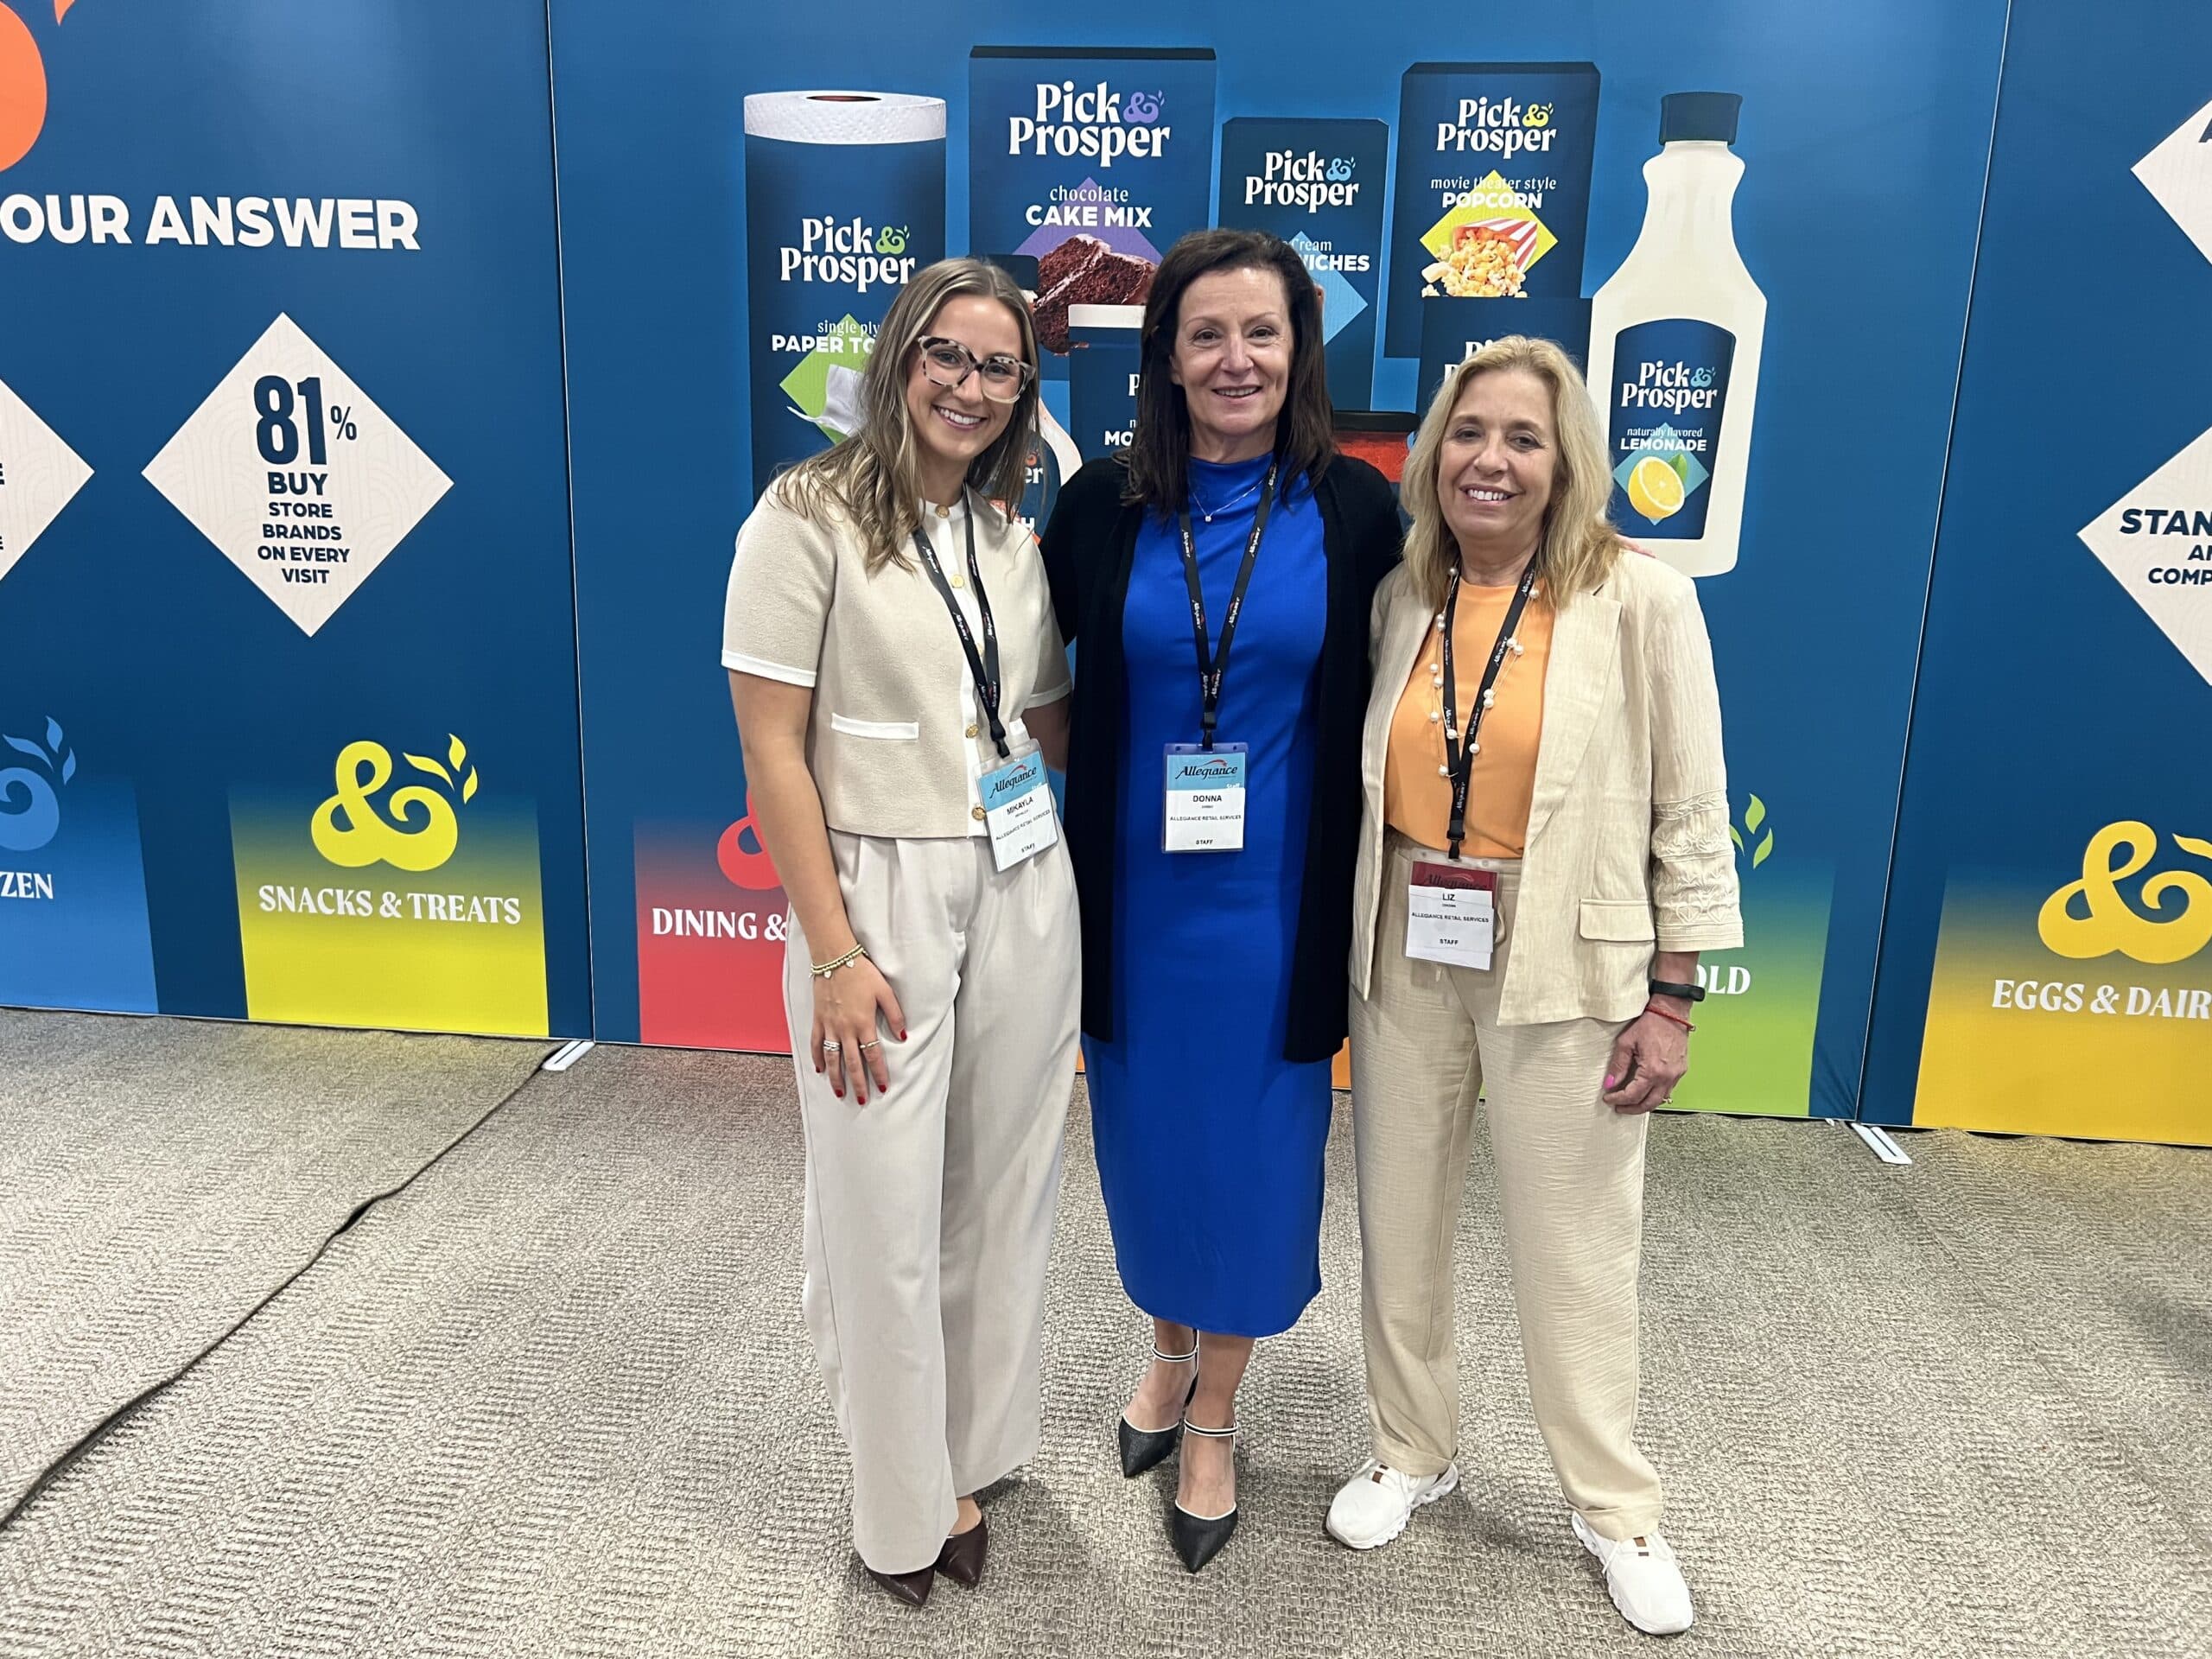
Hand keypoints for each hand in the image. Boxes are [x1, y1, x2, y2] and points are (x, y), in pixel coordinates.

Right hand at [811, 954, 906, 1102]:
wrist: (834, 958)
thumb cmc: (861, 972)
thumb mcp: (885, 991)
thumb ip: (895, 1015)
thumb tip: (903, 1036)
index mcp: (864, 1023)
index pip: (873, 1055)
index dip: (879, 1073)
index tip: (883, 1087)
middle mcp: (845, 1029)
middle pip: (852, 1063)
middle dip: (858, 1084)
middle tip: (862, 1100)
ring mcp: (829, 1026)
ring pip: (832, 1058)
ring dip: (836, 1077)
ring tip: (840, 1092)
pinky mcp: (818, 1019)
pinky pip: (815, 1043)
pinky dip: (816, 1057)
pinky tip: (819, 1069)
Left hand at [1600, 1007, 1689, 1112]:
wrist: (1671, 1013)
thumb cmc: (1651, 1023)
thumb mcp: (1626, 1042)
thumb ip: (1618, 1065)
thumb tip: (1610, 1083)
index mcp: (1652, 1071)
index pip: (1632, 1095)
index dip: (1618, 1099)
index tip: (1609, 1098)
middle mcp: (1667, 1076)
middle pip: (1648, 1104)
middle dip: (1632, 1109)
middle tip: (1619, 1107)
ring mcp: (1676, 1075)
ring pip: (1660, 1100)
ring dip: (1644, 1104)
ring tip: (1630, 1102)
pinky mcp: (1681, 1071)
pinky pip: (1668, 1090)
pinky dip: (1656, 1095)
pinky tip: (1646, 1091)